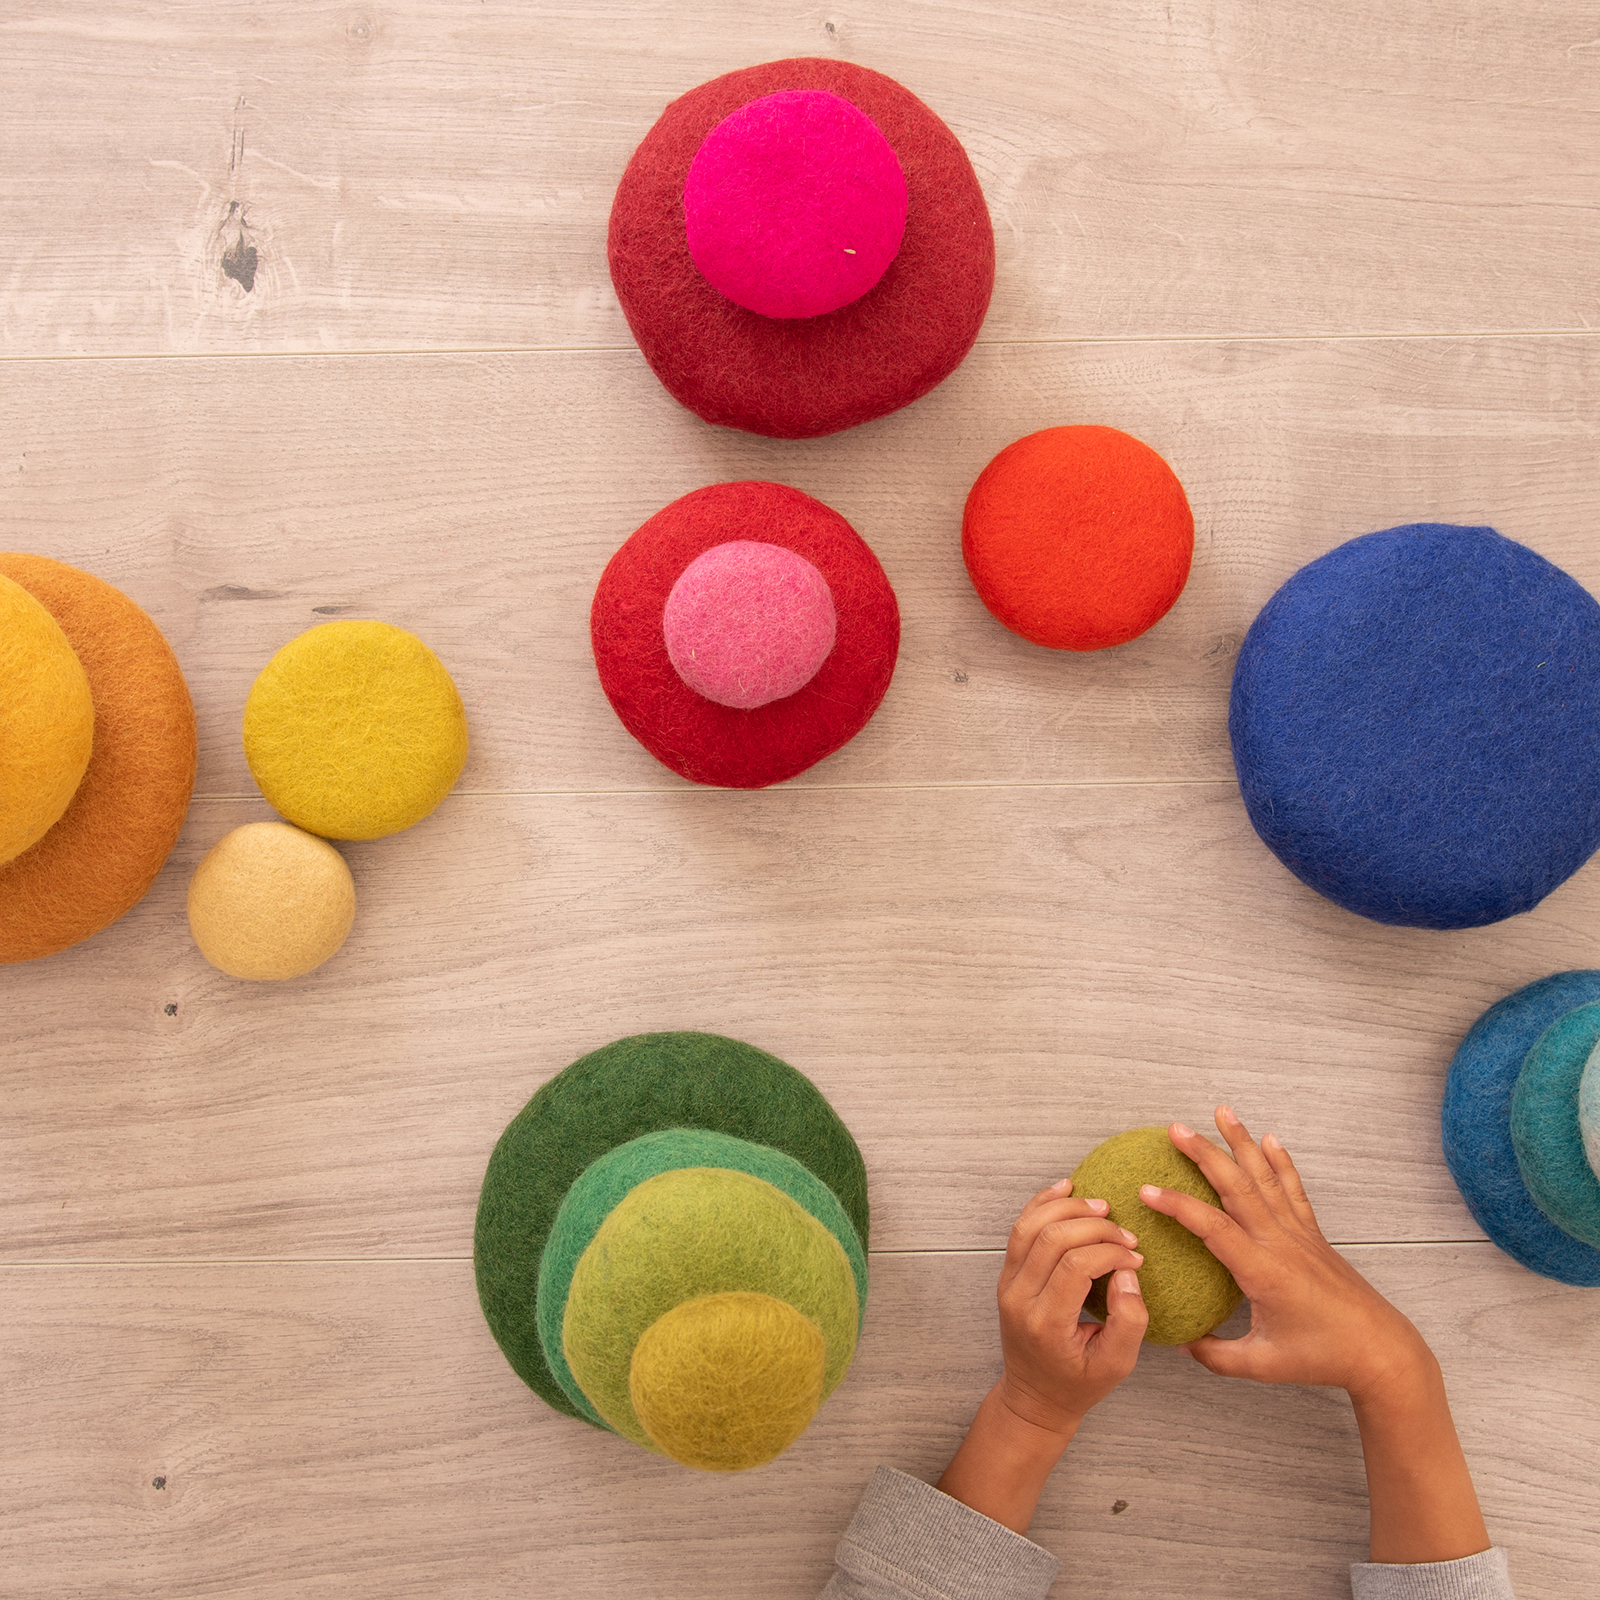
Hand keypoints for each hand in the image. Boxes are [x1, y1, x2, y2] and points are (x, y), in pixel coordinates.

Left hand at [935, 1179, 1146, 1534]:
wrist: (1034, 1397)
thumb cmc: (1078, 1383)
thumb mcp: (1116, 1365)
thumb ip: (1129, 1321)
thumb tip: (1127, 1273)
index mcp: (1047, 1323)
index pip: (1075, 1266)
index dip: (1110, 1253)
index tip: (1135, 1259)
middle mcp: (1020, 1299)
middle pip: (1052, 1239)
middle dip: (1095, 1227)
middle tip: (1125, 1235)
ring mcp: (1007, 1284)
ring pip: (1030, 1226)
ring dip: (1067, 1208)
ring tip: (1101, 1207)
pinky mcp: (1007, 1275)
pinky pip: (1020, 1229)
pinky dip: (1042, 1204)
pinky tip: (1066, 1190)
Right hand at [1141, 1108, 1428, 1399]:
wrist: (1380, 1351)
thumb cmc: (1322, 1358)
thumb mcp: (1261, 1365)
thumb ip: (1215, 1354)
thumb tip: (1179, 1341)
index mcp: (1263, 1271)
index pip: (1213, 1227)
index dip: (1178, 1206)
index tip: (1147, 1190)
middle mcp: (1281, 1243)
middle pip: (1238, 1187)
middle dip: (1205, 1154)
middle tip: (1176, 1129)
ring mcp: (1300, 1235)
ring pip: (1266, 1178)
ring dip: (1242, 1143)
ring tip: (1222, 1112)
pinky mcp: (1314, 1235)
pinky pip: (1293, 1190)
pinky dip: (1282, 1162)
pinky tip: (1269, 1139)